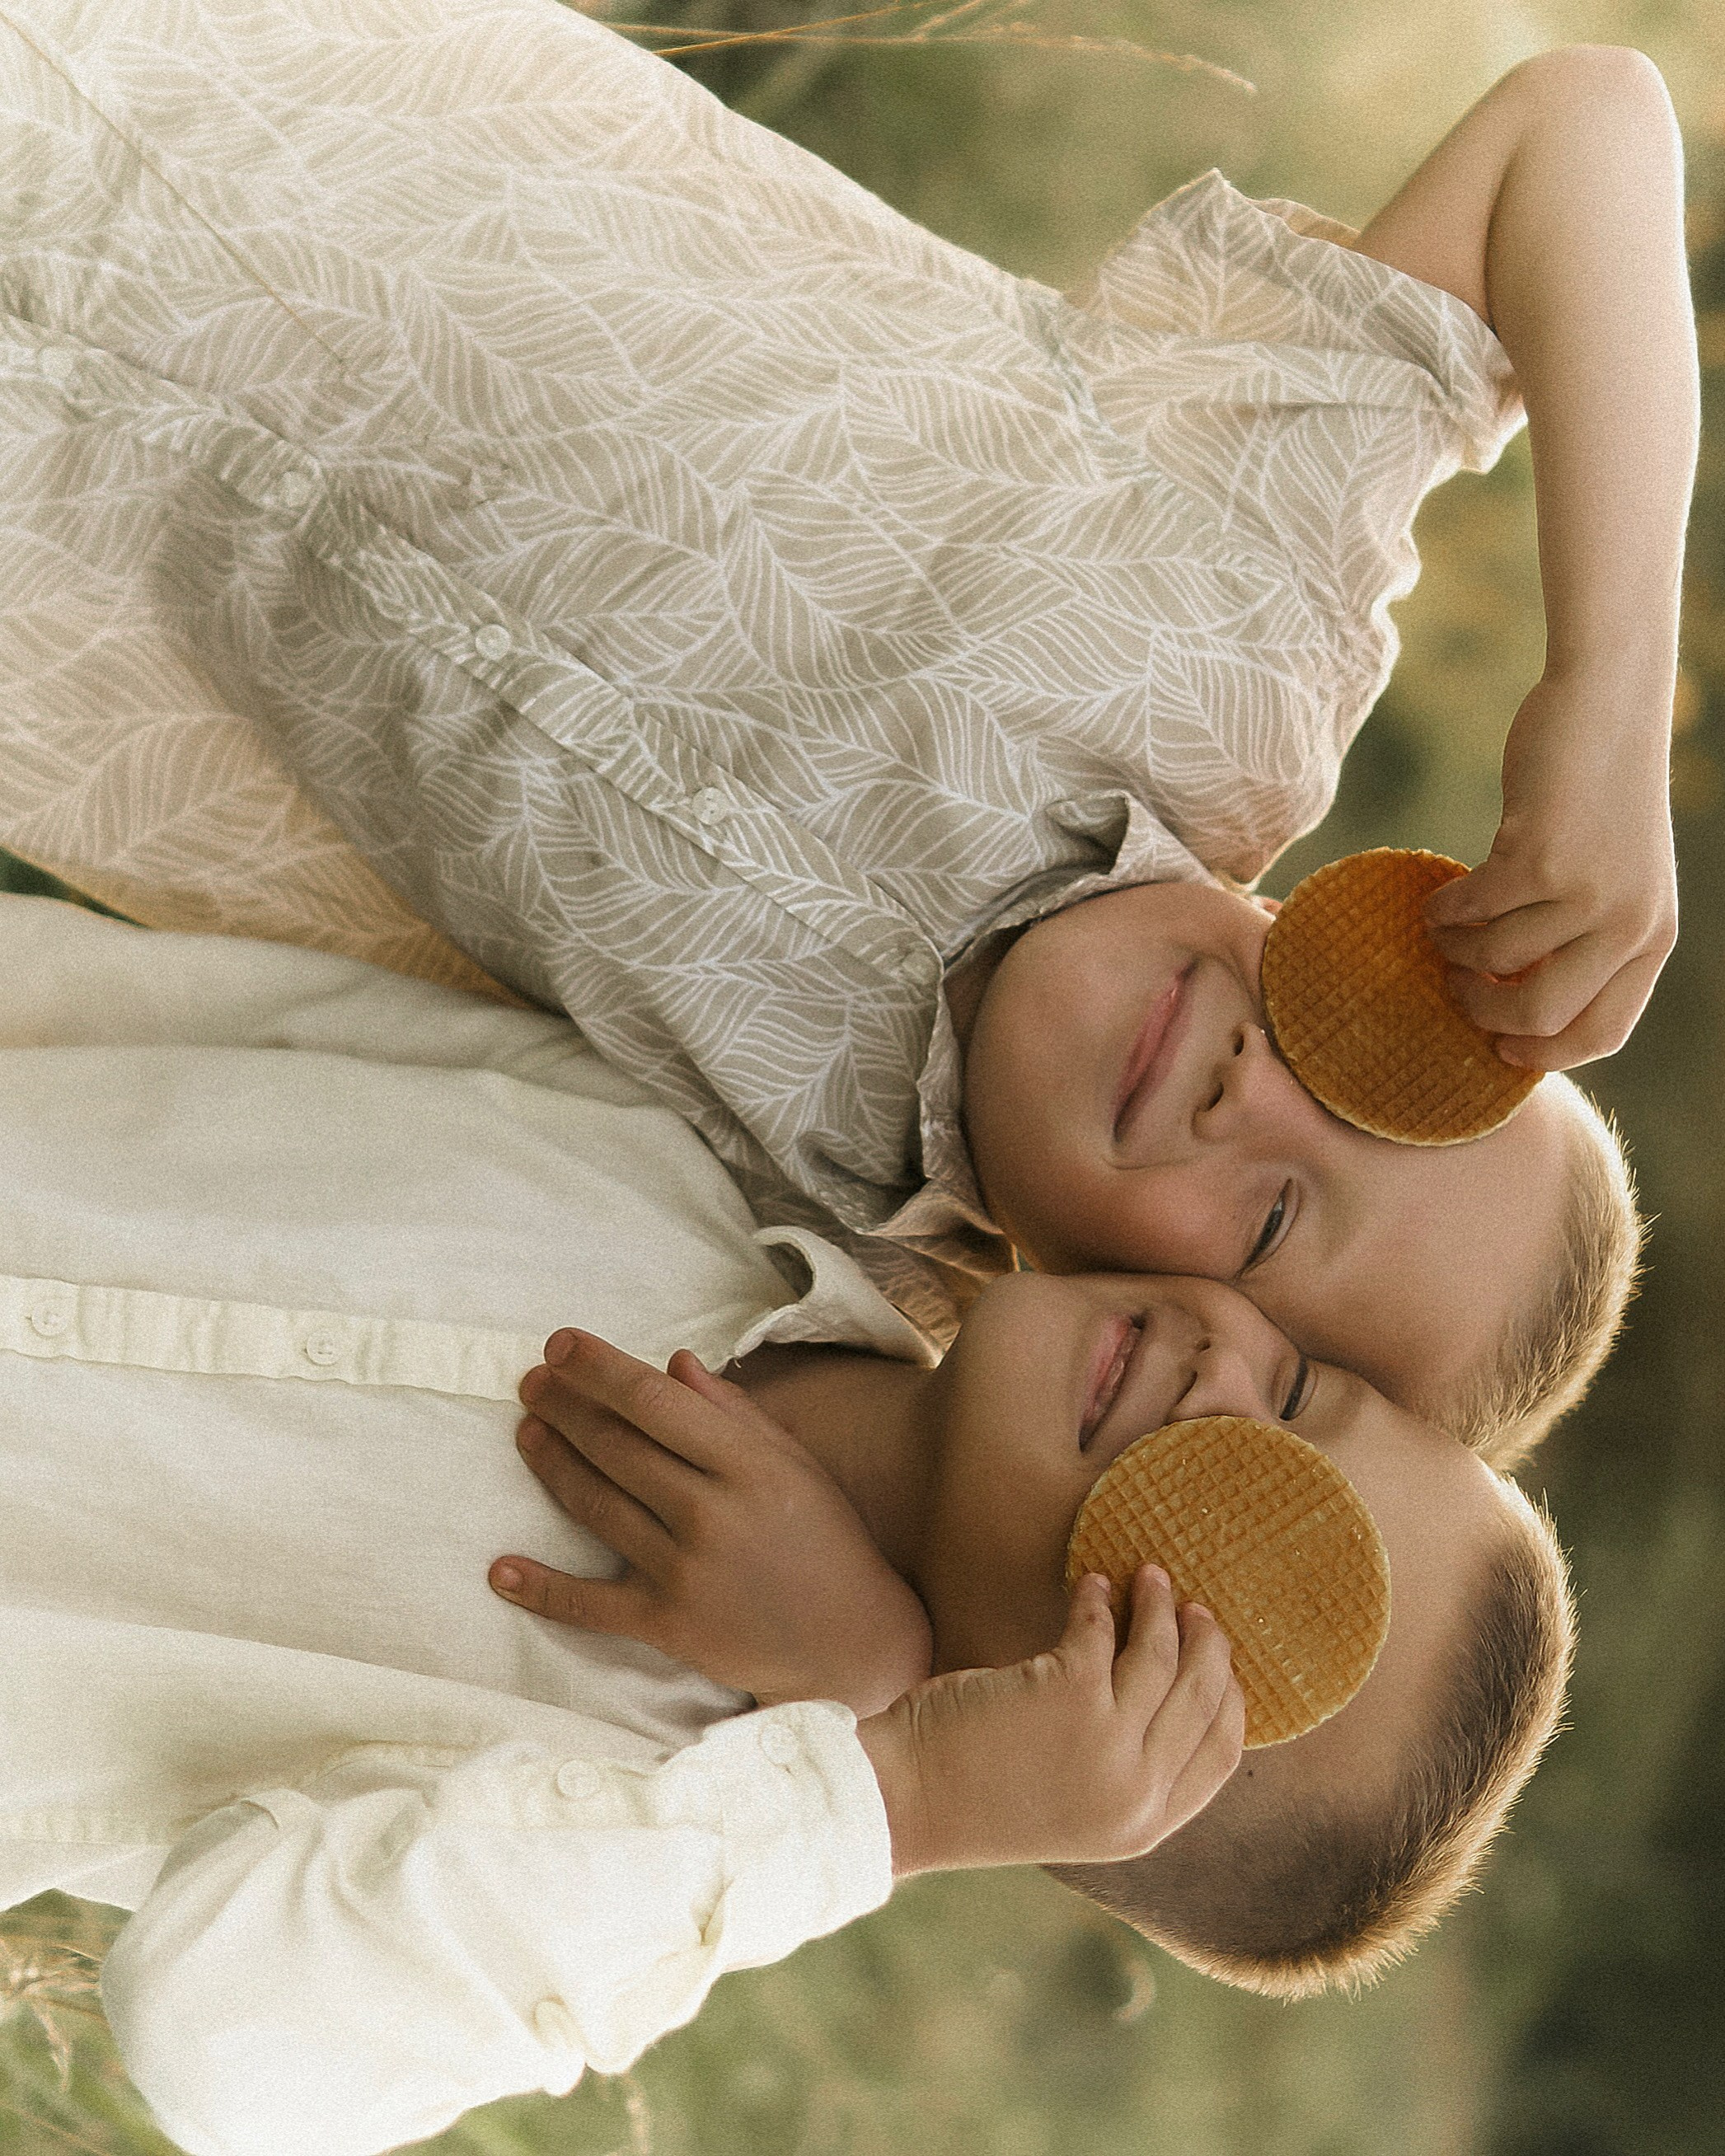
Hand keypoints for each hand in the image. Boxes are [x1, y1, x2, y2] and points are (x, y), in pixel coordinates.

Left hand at [489, 1330, 932, 1718]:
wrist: (851, 1643)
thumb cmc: (826, 1540)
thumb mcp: (795, 1464)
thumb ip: (735, 1413)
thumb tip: (673, 1363)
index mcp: (750, 1465)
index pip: (656, 1403)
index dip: (600, 1370)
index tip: (559, 1345)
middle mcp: (713, 1513)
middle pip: (617, 1448)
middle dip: (565, 1407)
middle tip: (531, 1382)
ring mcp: (686, 1573)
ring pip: (597, 1507)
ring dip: (551, 1465)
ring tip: (526, 1431)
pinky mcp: (668, 1627)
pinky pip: (590, 1605)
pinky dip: (541, 1588)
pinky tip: (500, 1570)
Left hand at [857, 1568, 1242, 1876]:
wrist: (908, 1801)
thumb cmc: (979, 1793)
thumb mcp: (1072, 1806)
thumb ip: (1123, 1771)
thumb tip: (1165, 1692)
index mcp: (1144, 1826)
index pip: (1223, 1754)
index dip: (1229, 1696)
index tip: (1219, 1659)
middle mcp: (1137, 1792)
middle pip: (1204, 1696)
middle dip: (1207, 1642)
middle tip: (1194, 1607)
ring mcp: (1108, 1744)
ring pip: (1163, 1654)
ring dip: (1161, 1605)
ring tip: (1150, 1576)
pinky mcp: (1069, 1695)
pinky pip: (1103, 1629)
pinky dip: (1099, 1598)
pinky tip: (1088, 1583)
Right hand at [1423, 671, 1677, 1068]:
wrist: (1608, 707)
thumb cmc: (1600, 795)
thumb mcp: (1615, 879)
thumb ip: (1584, 938)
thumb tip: (1510, 1006)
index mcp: (1652, 939)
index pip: (1602, 1033)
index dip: (1544, 1053)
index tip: (1501, 1048)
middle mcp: (1629, 924)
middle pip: (1539, 1015)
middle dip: (1482, 1013)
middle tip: (1454, 990)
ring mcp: (1586, 892)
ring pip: (1491, 959)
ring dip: (1452, 948)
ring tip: (1442, 927)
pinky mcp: (1540, 857)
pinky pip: (1470, 912)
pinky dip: (1442, 911)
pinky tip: (1439, 899)